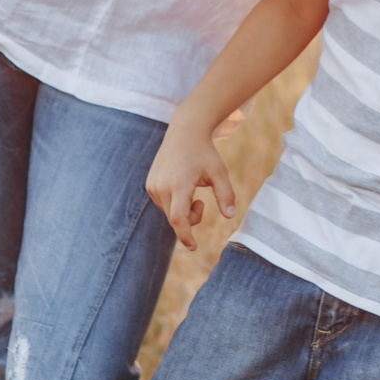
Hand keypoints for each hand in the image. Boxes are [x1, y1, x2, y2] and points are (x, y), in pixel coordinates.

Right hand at [145, 121, 236, 250]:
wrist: (184, 132)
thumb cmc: (205, 153)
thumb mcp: (219, 172)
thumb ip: (226, 195)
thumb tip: (229, 217)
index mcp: (179, 183)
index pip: (178, 218)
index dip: (185, 235)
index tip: (193, 247)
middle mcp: (162, 186)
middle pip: (176, 218)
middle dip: (191, 218)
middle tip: (202, 203)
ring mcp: (153, 185)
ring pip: (168, 213)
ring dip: (183, 212)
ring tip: (193, 192)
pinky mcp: (149, 185)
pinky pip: (163, 205)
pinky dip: (174, 204)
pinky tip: (181, 187)